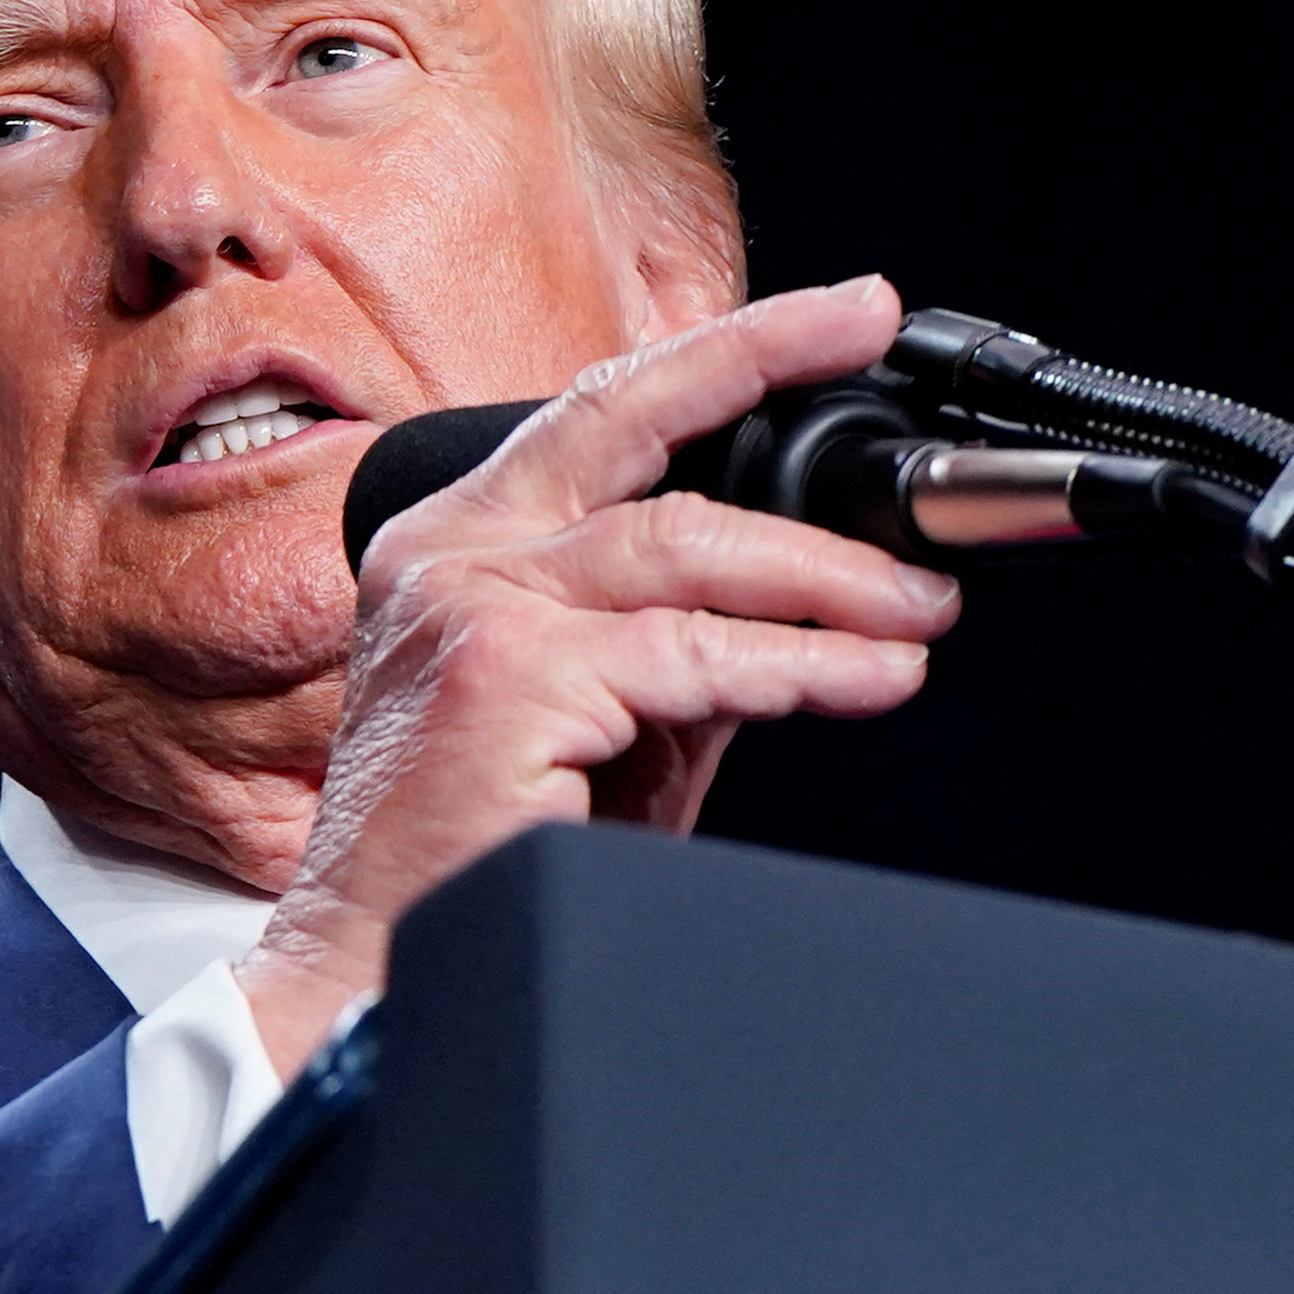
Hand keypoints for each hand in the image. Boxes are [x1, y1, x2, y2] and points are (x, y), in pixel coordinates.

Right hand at [235, 278, 961, 1076]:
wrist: (377, 977)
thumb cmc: (481, 852)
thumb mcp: (601, 712)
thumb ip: (681, 634)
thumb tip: (814, 588)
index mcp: (458, 539)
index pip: (601, 407)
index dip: (727, 350)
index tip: (838, 315)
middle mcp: (448, 551)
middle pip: (634, 423)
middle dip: (776, 369)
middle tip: (887, 377)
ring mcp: (468, 605)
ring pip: (681, 545)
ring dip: (825, 578)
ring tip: (916, 613)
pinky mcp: (504, 677)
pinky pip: (690, 656)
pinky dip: (800, 666)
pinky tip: (867, 681)